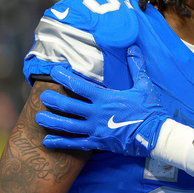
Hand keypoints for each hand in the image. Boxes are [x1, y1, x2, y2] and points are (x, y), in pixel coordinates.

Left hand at [36, 45, 168, 156]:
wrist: (155, 135)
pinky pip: (75, 143)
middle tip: (42, 95)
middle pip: (69, 106)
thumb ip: (136, 66)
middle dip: (53, 100)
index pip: (80, 85)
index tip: (53, 72)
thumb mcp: (144, 85)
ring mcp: (95, 130)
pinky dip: (61, 142)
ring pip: (68, 125)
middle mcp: (96, 113)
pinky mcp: (98, 143)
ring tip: (38, 117)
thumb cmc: (150, 110)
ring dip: (52, 120)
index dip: (65, 78)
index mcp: (106, 98)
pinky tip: (47, 141)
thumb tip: (133, 48)